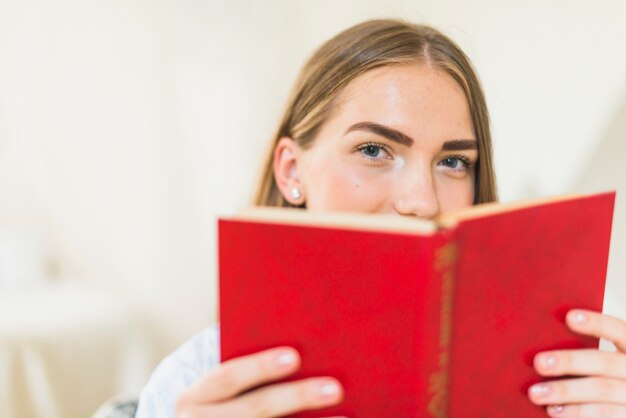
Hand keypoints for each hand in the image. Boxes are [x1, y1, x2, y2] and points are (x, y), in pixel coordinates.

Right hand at [175, 346, 343, 417]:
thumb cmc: (226, 399)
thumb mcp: (222, 388)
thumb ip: (250, 369)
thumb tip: (302, 347)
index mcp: (195, 397)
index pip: (227, 377)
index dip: (260, 366)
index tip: (294, 356)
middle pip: (254, 409)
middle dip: (297, 397)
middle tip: (335, 388)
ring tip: (344, 416)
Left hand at [528, 309, 625, 416]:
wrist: (624, 404)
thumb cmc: (610, 377)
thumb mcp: (610, 362)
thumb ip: (588, 352)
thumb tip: (543, 338)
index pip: (619, 330)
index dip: (597, 323)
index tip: (570, 317)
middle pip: (604, 362)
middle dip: (570, 361)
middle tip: (539, 363)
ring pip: (601, 390)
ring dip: (565, 391)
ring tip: (535, 393)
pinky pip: (605, 414)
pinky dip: (577, 412)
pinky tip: (554, 410)